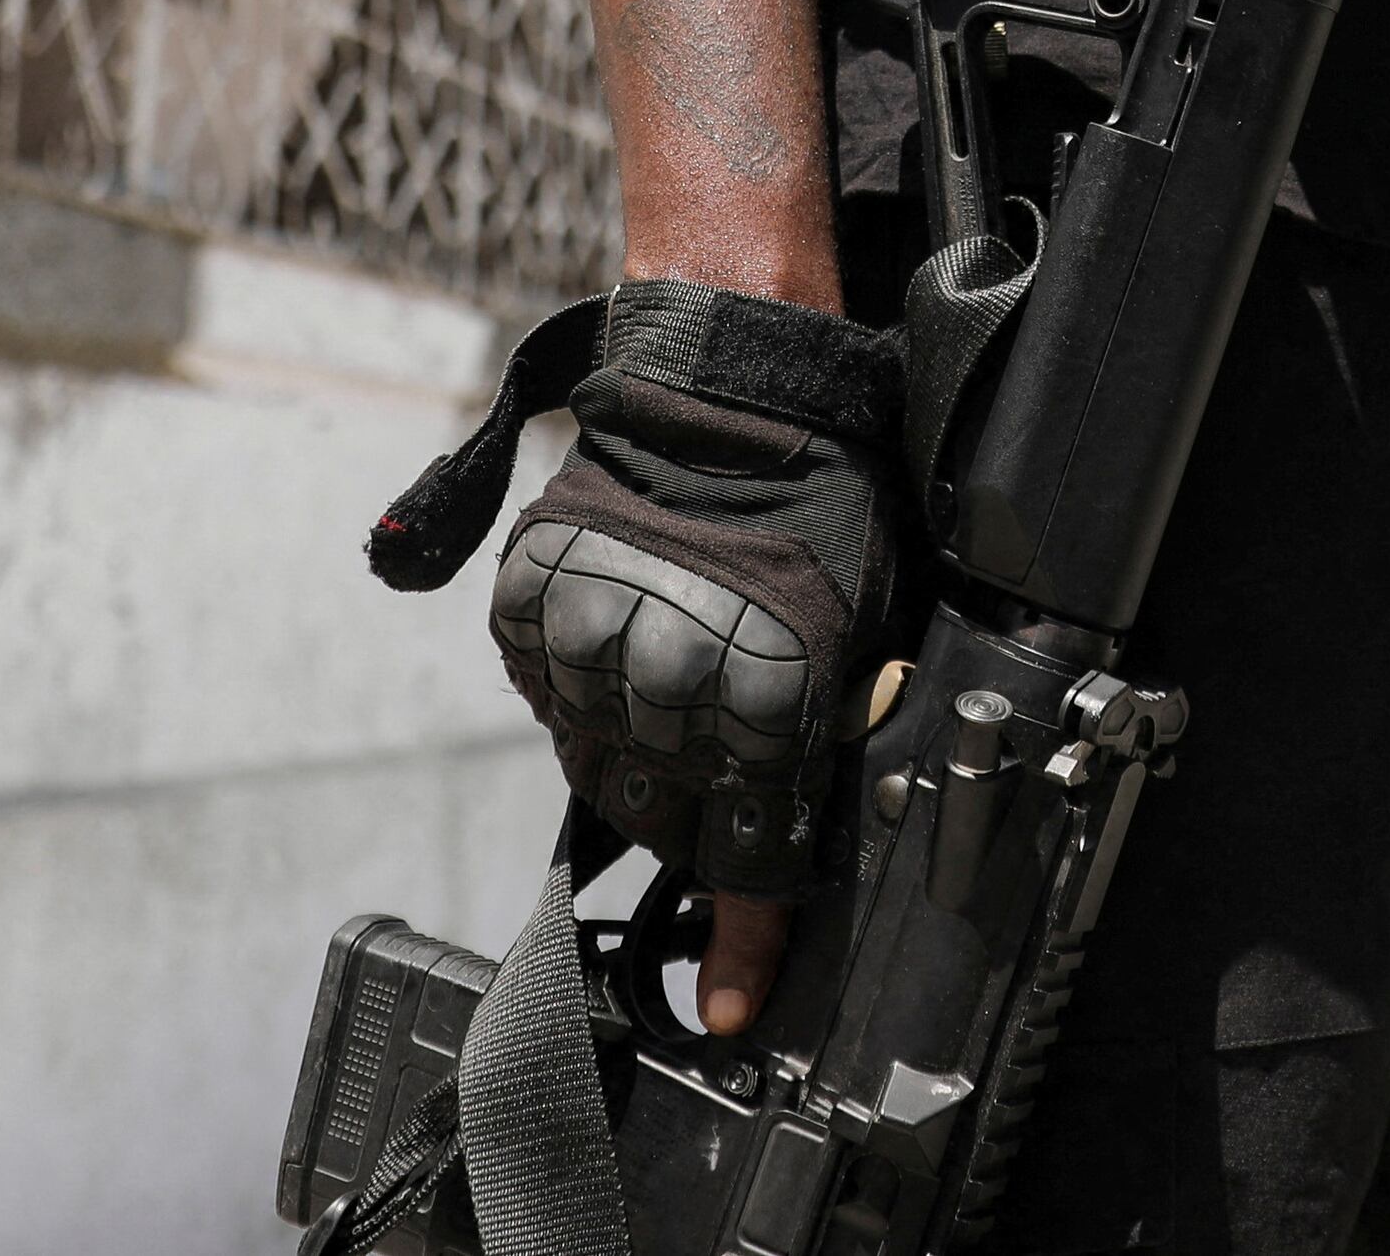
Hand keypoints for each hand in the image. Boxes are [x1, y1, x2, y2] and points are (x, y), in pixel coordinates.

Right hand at [484, 286, 907, 1024]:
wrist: (737, 386)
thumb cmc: (824, 503)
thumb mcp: (860, 633)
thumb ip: (823, 745)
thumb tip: (795, 847)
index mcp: (765, 697)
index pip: (746, 856)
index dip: (742, 938)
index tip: (728, 1003)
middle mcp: (667, 680)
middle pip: (660, 820)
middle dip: (690, 815)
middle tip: (714, 764)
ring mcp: (585, 640)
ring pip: (593, 764)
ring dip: (628, 752)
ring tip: (669, 683)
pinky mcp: (529, 603)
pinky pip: (544, 695)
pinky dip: (576, 692)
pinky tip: (619, 647)